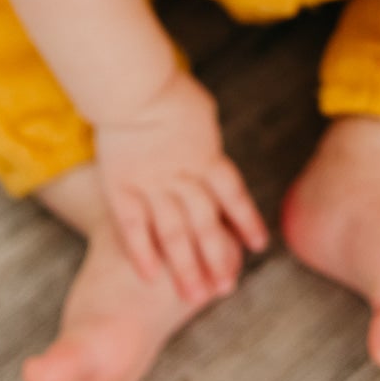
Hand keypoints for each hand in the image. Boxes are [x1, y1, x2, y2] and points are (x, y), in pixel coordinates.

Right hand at [94, 69, 269, 301]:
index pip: (233, 196)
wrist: (132, 83)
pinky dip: (142, 252)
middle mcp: (184, 176)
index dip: (246, 222)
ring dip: (186, 267)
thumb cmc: (166, 89)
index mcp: (207, 156)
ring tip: (195, 297)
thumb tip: (211, 152)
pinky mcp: (122, 187)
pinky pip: (133, 226)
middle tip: (225, 289)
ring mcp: (152, 185)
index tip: (256, 247)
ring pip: (173, 234)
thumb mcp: (200, 112)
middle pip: (206, 224)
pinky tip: (150, 277)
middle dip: (217, 259)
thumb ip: (206, 141)